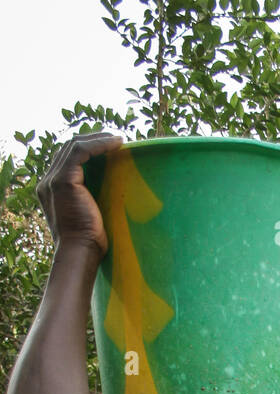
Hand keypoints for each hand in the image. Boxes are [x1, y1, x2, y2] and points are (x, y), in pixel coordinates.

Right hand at [37, 132, 122, 255]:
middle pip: (68, 149)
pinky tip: (116, 144)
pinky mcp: (63, 181)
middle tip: (115, 141)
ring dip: (97, 139)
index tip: (109, 149)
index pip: (67, 160)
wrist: (80, 253)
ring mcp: (53, 180)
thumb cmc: (90, 243)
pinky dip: (99, 144)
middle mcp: (48, 182)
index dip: (88, 150)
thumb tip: (112, 191)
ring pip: (73, 146)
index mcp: (51, 190)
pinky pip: (80, 151)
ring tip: (118, 140)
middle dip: (92, 141)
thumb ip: (90, 200)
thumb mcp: (89, 216)